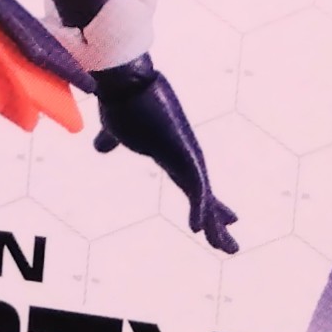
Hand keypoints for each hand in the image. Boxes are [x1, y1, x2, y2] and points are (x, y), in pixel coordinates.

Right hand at [91, 58, 238, 251]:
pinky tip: (199, 230)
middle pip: (205, 195)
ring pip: (205, 197)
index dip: (207, 204)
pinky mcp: (184, 153)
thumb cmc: (122, 101)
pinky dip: (200, 210)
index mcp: (171, 154)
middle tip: (231, 247)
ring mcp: (187, 155)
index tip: (226, 219)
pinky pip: (196, 188)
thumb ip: (111, 139)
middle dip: (217, 221)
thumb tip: (100, 146)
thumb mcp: (115, 130)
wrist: (124, 83)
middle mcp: (184, 157)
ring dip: (214, 225)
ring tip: (227, 248)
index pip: (193, 183)